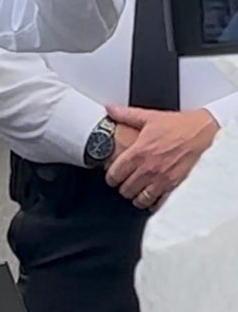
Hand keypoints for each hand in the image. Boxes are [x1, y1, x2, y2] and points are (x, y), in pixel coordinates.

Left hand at [104, 104, 218, 209]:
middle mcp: (149, 169)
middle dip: (121, 187)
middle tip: (123, 183)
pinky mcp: (174, 186)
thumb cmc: (177, 125)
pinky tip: (150, 197)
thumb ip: (126, 114)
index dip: (110, 177)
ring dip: (135, 196)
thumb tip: (110, 109)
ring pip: (140, 199)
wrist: (201, 133)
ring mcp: (162, 179)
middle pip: (126, 189)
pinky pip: (158, 203)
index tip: (111, 176)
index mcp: (139, 152)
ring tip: (135, 191)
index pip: (115, 173)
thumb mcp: (149, 117)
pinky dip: (152, 203)